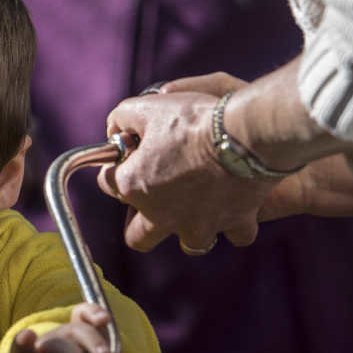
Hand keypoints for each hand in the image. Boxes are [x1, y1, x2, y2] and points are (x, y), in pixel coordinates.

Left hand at [5, 303, 107, 352]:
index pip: (21, 349)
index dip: (22, 343)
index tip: (27, 337)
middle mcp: (49, 343)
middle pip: (59, 345)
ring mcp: (67, 333)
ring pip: (79, 331)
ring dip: (92, 342)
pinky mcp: (84, 325)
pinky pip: (87, 314)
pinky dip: (94, 312)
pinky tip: (104, 319)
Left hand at [98, 87, 277, 252]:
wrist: (245, 132)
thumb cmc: (193, 119)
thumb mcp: (146, 107)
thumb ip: (122, 118)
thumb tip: (116, 127)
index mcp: (133, 186)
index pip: (107, 182)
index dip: (116, 165)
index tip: (131, 153)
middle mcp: (162, 215)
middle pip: (138, 236)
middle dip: (140, 220)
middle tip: (153, 197)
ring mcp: (200, 224)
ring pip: (190, 244)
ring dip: (190, 229)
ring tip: (196, 207)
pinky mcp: (235, 222)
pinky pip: (237, 235)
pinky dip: (237, 224)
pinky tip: (237, 206)